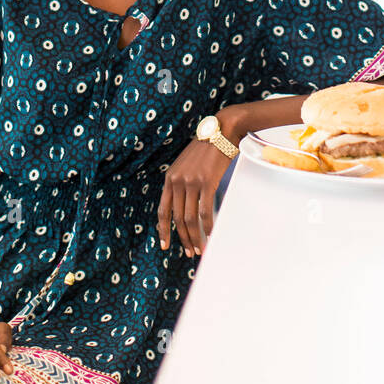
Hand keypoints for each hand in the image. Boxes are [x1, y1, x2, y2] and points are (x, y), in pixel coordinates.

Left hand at [158, 134, 232, 256]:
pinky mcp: (206, 182)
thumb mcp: (186, 165)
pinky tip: (211, 233)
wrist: (221, 131)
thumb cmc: (206, 149)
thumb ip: (182, 182)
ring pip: (190, 218)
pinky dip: (207, 225)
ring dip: (195, 236)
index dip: (163, 230)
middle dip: (183, 238)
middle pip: (177, 218)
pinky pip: (205, 211)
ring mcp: (191, 182)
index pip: (163, 211)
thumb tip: (185, 205)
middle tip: (190, 252)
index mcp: (170, 178)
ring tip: (200, 248)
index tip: (165, 245)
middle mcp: (177, 181)